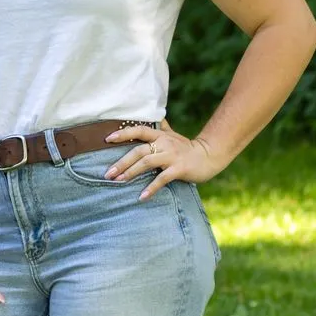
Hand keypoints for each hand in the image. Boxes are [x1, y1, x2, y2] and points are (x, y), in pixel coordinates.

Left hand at [103, 118, 224, 200]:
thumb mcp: (173, 135)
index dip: (123, 133)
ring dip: (131, 172)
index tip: (107, 139)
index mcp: (160, 135)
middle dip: (121, 162)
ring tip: (118, 182)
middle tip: (108, 173)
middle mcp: (164, 143)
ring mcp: (171, 156)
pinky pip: (162, 178)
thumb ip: (162, 128)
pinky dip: (151, 188)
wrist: (209, 156)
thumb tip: (155, 119)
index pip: (138, 130)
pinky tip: (142, 196)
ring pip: (146, 162)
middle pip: (138, 150)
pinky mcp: (179, 169)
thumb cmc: (187, 147)